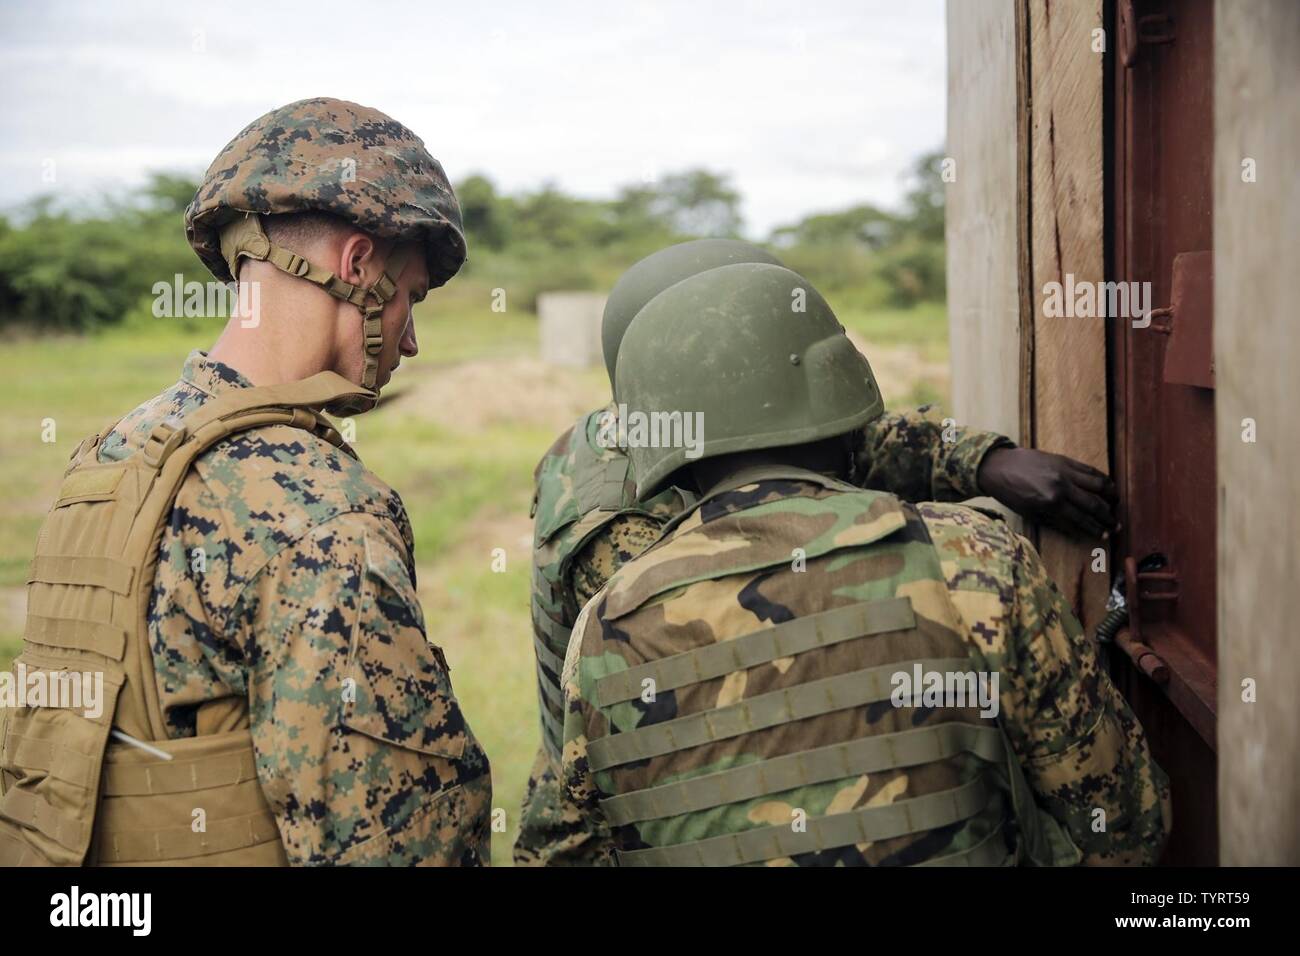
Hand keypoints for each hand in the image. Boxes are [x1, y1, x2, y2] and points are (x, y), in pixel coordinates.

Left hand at [976, 447, 1118, 538]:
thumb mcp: (1030, 513)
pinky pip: (1090, 470)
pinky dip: (1102, 478)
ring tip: (1116, 505)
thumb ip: (1055, 522)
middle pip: (1094, 505)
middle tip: (1116, 526)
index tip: (1106, 536)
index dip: (1096, 530)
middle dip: (1108, 518)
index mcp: (1051, 503)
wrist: (998, 466)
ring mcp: (1065, 471)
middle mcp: (1061, 487)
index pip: (1081, 520)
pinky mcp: (1065, 460)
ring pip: (1098, 484)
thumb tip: (1079, 532)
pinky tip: (1108, 486)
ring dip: (1111, 496)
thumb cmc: (1011, 493)